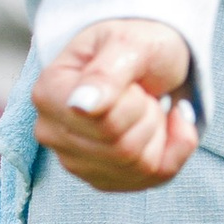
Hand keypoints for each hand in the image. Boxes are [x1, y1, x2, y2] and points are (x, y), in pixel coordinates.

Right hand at [34, 18, 198, 193]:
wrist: (147, 57)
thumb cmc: (134, 45)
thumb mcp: (128, 44)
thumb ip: (106, 73)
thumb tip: (82, 106)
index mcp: (49, 94)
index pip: (105, 123)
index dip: (133, 100)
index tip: (129, 78)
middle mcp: (52, 132)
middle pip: (123, 149)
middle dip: (148, 114)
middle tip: (140, 89)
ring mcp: (74, 160)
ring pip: (139, 167)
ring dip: (159, 130)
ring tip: (145, 104)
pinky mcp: (102, 179)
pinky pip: (152, 179)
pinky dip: (175, 150)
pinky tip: (167, 124)